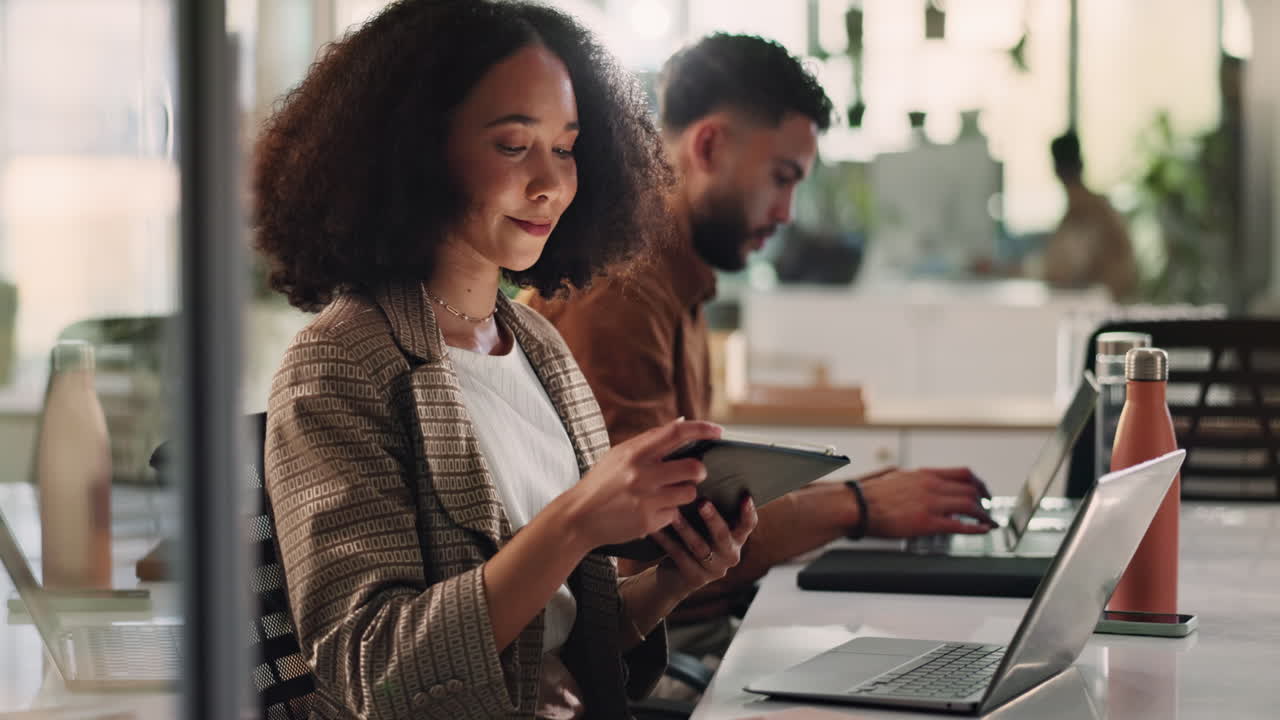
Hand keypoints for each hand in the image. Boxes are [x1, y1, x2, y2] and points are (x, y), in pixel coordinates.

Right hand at [559, 419, 721, 549]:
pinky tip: (649, 511)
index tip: (718, 431)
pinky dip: (668, 513)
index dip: (701, 430)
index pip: (676, 433)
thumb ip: (648, 441)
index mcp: (635, 453)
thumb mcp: (618, 454)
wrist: (578, 517)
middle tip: (693, 473)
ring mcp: (647, 499)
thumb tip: (681, 423)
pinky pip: (675, 515)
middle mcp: (642, 474)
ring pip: (689, 493)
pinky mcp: (649, 522)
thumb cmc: (601, 482)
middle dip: (699, 471)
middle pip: (694, 468)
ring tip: (665, 494)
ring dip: (684, 493)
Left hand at [650, 495, 757, 595]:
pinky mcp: (696, 578)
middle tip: (702, 503)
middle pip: (723, 535)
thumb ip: (709, 509)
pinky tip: (656, 529)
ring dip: (685, 528)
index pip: (748, 525)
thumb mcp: (707, 529)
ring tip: (673, 514)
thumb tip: (698, 474)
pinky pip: (679, 555)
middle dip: (712, 518)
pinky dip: (666, 541)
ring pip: (699, 546)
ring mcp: (714, 569)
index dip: (748, 512)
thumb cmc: (694, 540)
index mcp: (737, 539)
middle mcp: (730, 555)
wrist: (677, 578)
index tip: (744, 496)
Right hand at [860, 467, 995, 537]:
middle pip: (971, 488)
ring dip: (983, 514)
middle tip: (987, 508)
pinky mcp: (927, 522)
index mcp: (924, 474)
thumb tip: (911, 478)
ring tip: (987, 522)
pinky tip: (981, 530)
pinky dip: (975, 528)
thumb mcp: (895, 477)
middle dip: (985, 499)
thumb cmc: (868, 494)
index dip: (978, 484)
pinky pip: (959, 525)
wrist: (856, 505)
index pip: (963, 473)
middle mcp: (931, 485)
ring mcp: (931, 503)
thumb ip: (910, 479)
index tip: (982, 491)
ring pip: (970, 505)